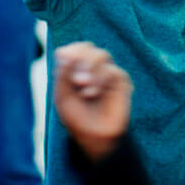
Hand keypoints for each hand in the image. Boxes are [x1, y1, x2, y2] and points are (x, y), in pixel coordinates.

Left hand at [54, 42, 131, 161]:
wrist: (93, 138)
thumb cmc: (76, 118)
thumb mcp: (62, 97)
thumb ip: (62, 74)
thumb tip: (64, 53)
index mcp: (76, 69)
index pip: (74, 48)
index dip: (70, 52)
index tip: (64, 64)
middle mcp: (92, 68)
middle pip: (88, 47)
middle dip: (80, 59)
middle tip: (76, 80)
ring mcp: (107, 73)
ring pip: (102, 54)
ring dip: (90, 69)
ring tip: (84, 90)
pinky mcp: (121, 81)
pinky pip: (113, 70)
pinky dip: (101, 79)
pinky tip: (94, 94)